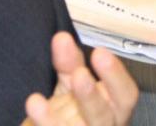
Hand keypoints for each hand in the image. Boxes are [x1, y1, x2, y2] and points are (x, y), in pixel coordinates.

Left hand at [22, 32, 137, 125]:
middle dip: (91, 98)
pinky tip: (29, 113)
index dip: (116, 76)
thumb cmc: (70, 113)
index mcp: (114, 110)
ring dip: (53, 121)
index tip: (99, 52)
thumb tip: (62, 38)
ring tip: (34, 101)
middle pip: (103, 118)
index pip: (126, 96)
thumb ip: (69, 64)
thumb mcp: (71, 86)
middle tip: (79, 75)